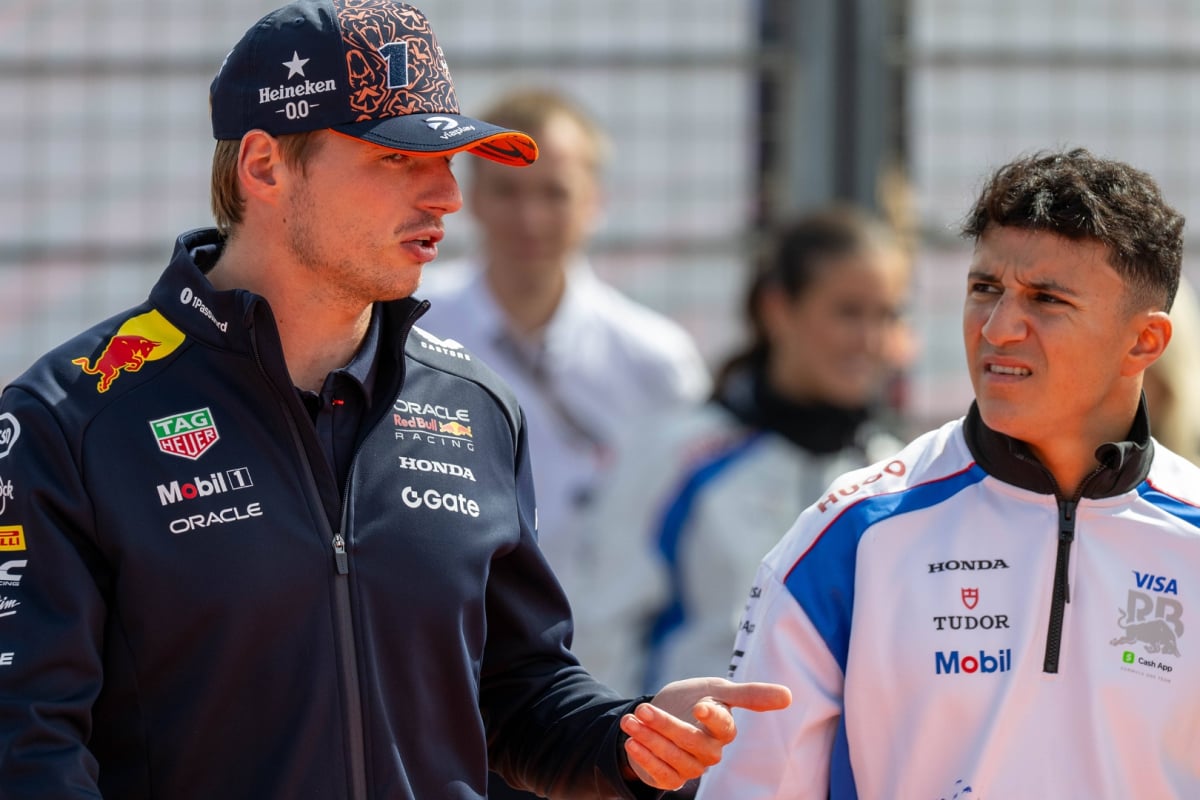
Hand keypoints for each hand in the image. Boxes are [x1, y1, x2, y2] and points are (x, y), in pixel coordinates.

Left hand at [619, 676, 790, 789]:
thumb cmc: (694, 701)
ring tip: (631, 721)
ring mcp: (691, 766)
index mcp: (724, 729)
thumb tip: (788, 696)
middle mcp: (710, 752)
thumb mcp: (718, 690)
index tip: (699, 705)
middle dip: (666, 726)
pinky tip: (631, 742)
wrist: (661, 715)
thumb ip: (749, 694)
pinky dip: (646, 759)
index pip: (725, 727)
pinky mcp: (671, 777)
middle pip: (693, 743)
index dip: (714, 718)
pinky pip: (662, 775)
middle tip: (644, 709)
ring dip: (650, 740)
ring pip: (675, 759)